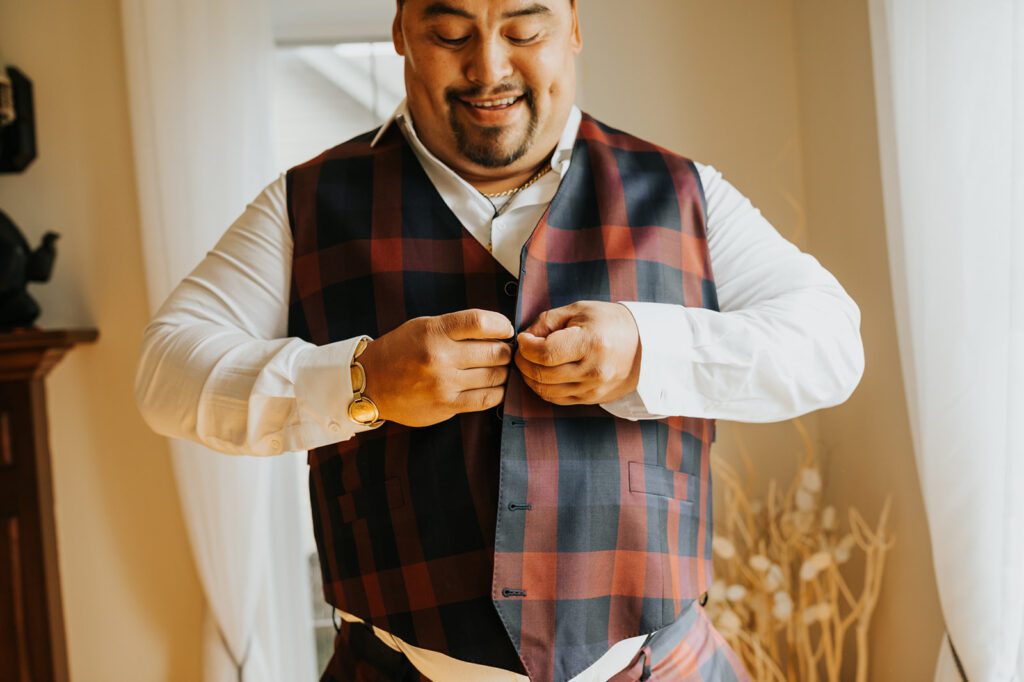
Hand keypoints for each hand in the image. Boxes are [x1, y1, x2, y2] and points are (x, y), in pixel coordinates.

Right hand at [357, 309, 513, 426]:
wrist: (371, 383)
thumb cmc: (400, 350)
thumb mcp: (423, 327)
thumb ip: (457, 327)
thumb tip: (497, 330)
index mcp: (434, 331)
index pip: (481, 322)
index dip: (502, 325)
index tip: (506, 329)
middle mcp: (439, 357)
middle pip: (494, 351)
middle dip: (505, 350)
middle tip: (503, 351)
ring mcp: (444, 383)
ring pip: (494, 376)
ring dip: (503, 371)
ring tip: (498, 368)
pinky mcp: (446, 406)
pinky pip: (486, 399)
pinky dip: (498, 392)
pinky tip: (495, 386)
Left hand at [514, 301, 640, 405]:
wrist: (645, 346)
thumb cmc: (610, 322)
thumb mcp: (579, 310)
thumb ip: (547, 321)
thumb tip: (524, 338)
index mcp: (592, 344)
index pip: (545, 353)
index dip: (526, 347)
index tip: (524, 338)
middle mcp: (594, 371)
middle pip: (541, 374)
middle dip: (523, 362)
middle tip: (523, 350)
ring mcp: (593, 389)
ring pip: (545, 391)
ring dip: (530, 377)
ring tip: (531, 361)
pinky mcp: (592, 400)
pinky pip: (557, 399)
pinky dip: (543, 388)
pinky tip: (543, 374)